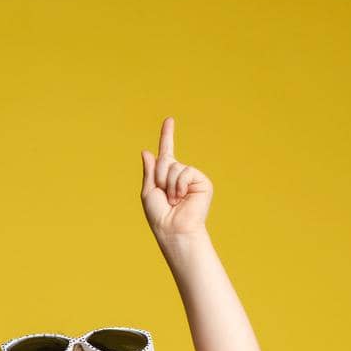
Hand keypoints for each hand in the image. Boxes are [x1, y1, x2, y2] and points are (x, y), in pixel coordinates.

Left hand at [140, 116, 211, 242]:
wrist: (173, 230)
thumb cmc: (160, 216)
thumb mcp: (149, 191)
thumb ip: (149, 171)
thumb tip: (147, 151)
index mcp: (166, 176)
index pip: (166, 152)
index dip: (167, 136)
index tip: (169, 120)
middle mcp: (180, 174)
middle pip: (165, 160)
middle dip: (160, 177)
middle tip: (165, 195)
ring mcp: (192, 177)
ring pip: (175, 167)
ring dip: (169, 185)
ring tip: (173, 200)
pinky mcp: (202, 182)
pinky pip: (186, 172)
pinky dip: (179, 185)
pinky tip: (181, 198)